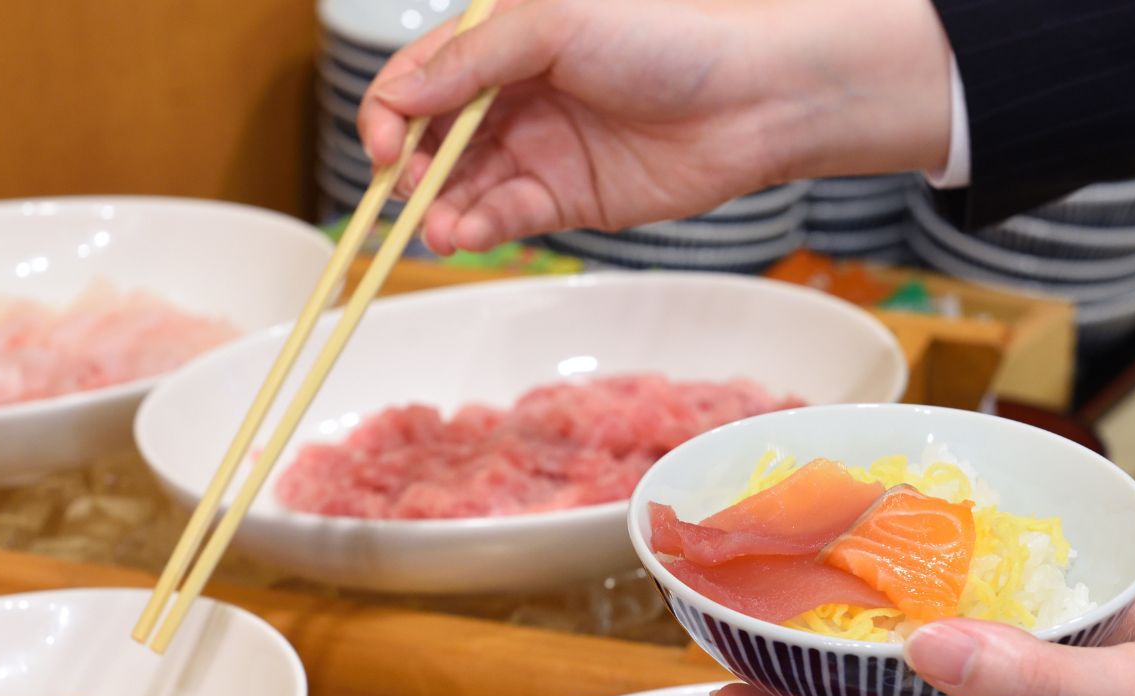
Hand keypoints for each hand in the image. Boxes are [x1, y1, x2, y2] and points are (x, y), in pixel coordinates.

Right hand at [355, 0, 955, 254]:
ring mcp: (538, 149)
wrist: (754, 98)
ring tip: (438, 226)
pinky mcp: (566, 200)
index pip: (421, 77)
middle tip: (405, 189)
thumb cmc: (669, 37)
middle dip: (408, 168)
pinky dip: (478, 229)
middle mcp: (513, 94)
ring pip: (462, 186)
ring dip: (439, 208)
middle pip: (431, 138)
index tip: (381, 143)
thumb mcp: (553, 23)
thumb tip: (399, 96)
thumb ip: (471, 60)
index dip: (389, 112)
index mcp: (504, 40)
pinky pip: (504, 218)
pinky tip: (466, 234)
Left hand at [711, 600, 1134, 695]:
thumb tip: (915, 647)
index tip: (724, 693)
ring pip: (944, 663)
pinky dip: (973, 582)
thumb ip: (1028, 677)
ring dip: (888, 626)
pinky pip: (1011, 616)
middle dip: (815, 682)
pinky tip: (952, 531)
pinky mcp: (1102, 643)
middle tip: (759, 613)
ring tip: (833, 562)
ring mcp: (1058, 689)